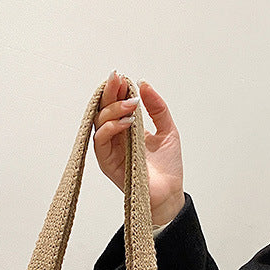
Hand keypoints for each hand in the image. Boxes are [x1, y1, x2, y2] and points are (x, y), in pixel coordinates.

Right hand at [92, 70, 185, 225]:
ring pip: (99, 123)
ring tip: (131, 104)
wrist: (170, 193)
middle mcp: (116, 138)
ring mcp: (110, 151)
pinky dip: (110, 129)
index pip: (116, 104)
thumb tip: (144, 84)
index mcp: (128, 129)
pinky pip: (100, 142)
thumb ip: (157, 107)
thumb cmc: (168, 168)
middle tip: (119, 81)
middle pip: (103, 110)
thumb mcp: (168, 129)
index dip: (116, 89)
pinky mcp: (108, 164)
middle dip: (110, 93)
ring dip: (113, 110)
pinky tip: (126, 123)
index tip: (121, 77)